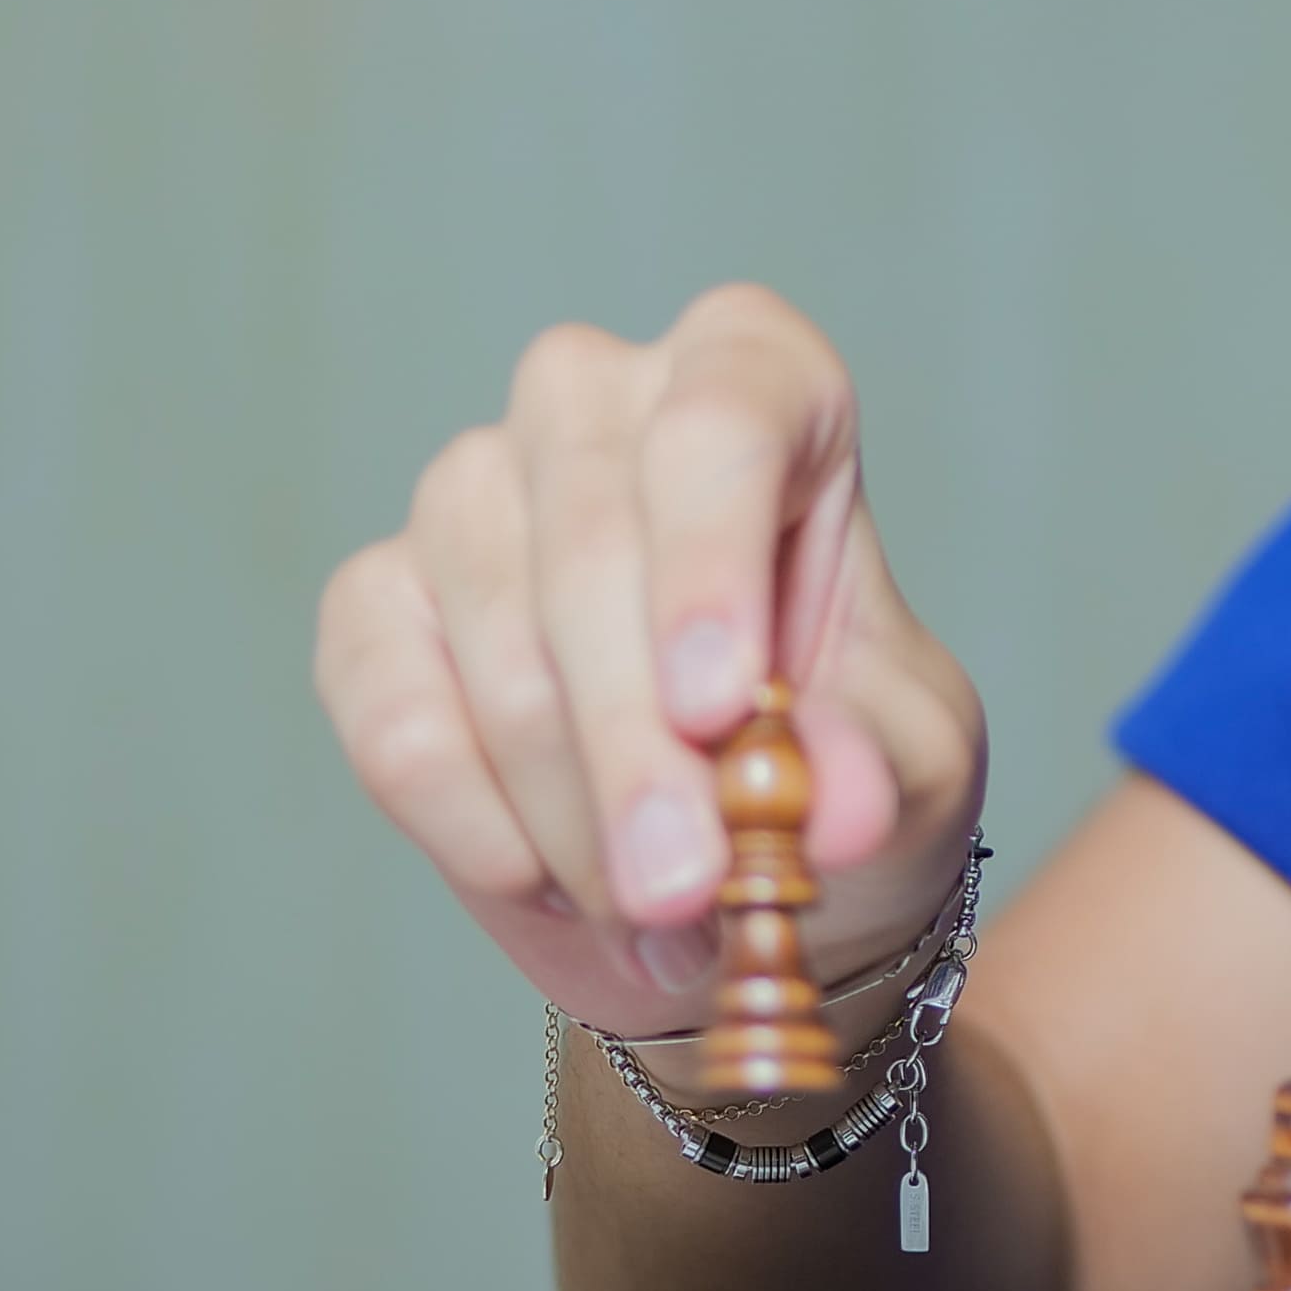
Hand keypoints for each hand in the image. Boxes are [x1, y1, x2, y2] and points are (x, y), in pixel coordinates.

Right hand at [314, 284, 985, 1042]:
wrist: (736, 862)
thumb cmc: (840, 762)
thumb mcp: (913, 768)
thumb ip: (879, 766)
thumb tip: (832, 803)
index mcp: (756, 379)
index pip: (721, 419)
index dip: (709, 564)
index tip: (716, 709)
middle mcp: (596, 405)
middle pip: (593, 544)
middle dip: (636, 744)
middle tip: (686, 887)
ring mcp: (470, 494)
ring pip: (498, 646)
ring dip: (576, 813)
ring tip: (661, 911)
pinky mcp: (377, 604)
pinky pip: (395, 715)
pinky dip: (475, 826)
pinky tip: (552, 882)